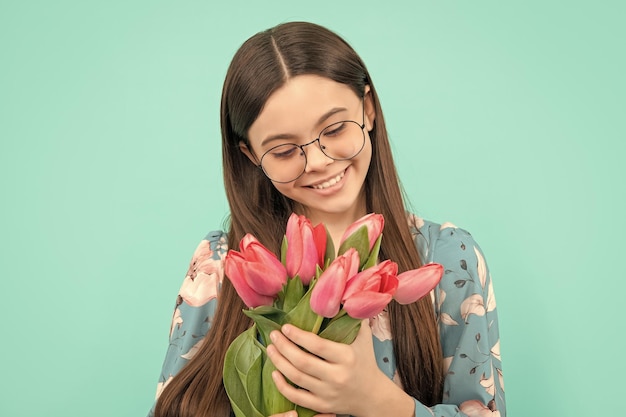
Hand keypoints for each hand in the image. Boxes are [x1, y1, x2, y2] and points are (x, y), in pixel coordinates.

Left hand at [266, 320, 413, 416]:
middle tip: (273, 335)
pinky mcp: (322, 405)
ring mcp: (328, 393)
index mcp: (346, 357)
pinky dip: (283, 386)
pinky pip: (297, 397)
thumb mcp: (364, 337)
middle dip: (284, 347)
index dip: (298, 336)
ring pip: (297, 378)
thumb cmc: (366, 361)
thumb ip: (354, 316)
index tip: (285, 327)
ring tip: (271, 349)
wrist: (373, 395)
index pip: (317, 346)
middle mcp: (336, 377)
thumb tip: (344, 292)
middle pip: (303, 362)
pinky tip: (275, 373)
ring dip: (279, 362)